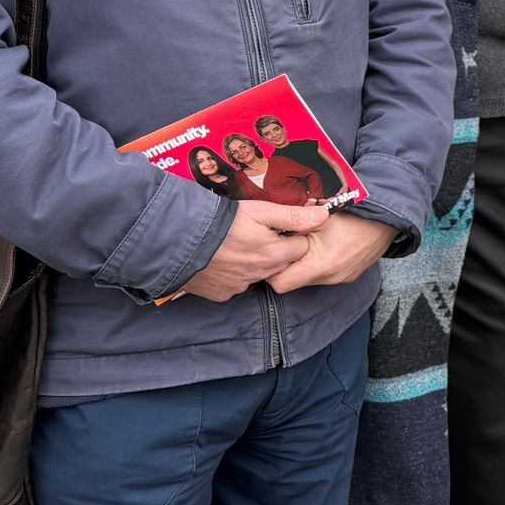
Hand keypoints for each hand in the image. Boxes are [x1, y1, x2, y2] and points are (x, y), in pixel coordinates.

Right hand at [180, 199, 332, 302]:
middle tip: (259, 236)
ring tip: (238, 246)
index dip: (295, 236)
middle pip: (281, 264)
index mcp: (275, 254)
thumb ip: (294, 216)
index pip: (301, 249)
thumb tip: (324, 216)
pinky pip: (235, 285)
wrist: (180, 240)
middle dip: (277, 251)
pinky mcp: (222, 293)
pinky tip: (223, 260)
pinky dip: (233, 274)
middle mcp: (261, 274)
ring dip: (255, 263)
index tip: (283, 228)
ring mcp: (240, 286)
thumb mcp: (261, 211)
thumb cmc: (222, 222)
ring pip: (259, 275)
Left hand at [265, 213, 398, 294]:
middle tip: (290, 246)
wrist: (386, 218)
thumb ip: (293, 230)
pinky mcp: (350, 276)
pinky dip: (321, 265)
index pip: (281, 284)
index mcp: (319, 265)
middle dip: (289, 266)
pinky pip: (327, 276)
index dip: (272, 270)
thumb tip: (272, 238)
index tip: (273, 255)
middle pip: (296, 282)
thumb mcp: (316, 219)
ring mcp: (342, 279)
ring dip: (306, 265)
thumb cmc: (352, 215)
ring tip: (310, 244)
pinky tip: (327, 247)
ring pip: (311, 279)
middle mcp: (330, 278)